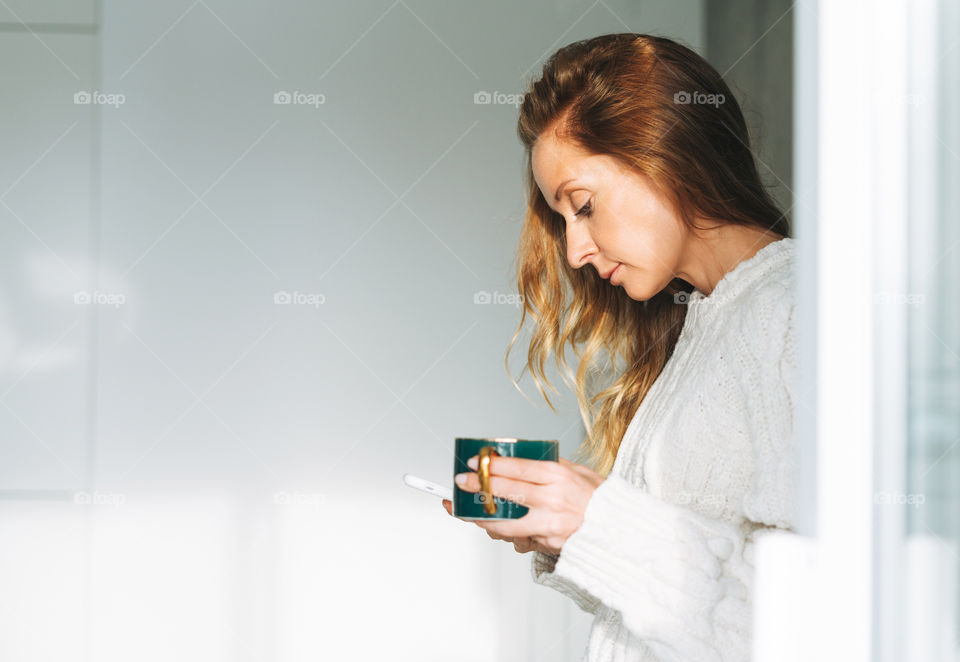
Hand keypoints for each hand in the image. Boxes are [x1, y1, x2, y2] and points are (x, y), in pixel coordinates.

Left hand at [440, 456, 604, 555]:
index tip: (474, 462)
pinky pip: (519, 538)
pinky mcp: (547, 542)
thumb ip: (550, 464)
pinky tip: (496, 527)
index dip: (490, 465)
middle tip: (462, 482)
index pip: (516, 468)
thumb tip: (521, 457)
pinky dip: (508, 533)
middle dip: (478, 486)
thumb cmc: (599, 499)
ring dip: (483, 517)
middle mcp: (552, 499)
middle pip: (506, 491)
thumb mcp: (579, 471)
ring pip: (504, 521)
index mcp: (558, 476)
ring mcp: (548, 523)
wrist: (619, 531)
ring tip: (470, 511)